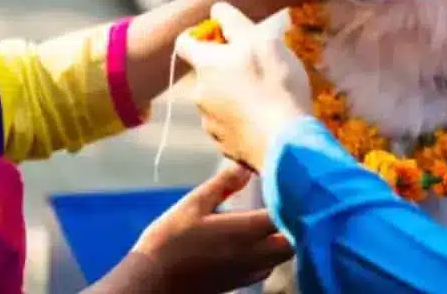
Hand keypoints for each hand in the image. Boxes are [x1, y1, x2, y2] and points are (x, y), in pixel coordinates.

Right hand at [133, 163, 292, 293]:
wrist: (152, 281)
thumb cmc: (170, 240)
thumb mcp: (194, 204)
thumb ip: (224, 184)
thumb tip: (245, 165)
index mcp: (245, 232)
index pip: (285, 216)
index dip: (291, 200)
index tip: (287, 185)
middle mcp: (253, 254)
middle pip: (291, 242)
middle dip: (293, 224)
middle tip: (282, 203)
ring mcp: (247, 272)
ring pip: (281, 257)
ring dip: (283, 240)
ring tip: (270, 219)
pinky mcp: (238, 282)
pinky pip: (265, 268)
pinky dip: (268, 255)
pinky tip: (253, 242)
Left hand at [176, 2, 311, 171]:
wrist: (286, 142)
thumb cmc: (274, 84)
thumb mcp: (260, 40)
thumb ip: (234, 21)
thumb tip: (217, 9)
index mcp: (205, 64)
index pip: (184, 41)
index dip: (201, 34)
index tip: (225, 35)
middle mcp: (199, 93)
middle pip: (206, 71)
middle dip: (226, 66)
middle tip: (258, 65)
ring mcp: (209, 122)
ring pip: (218, 98)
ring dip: (235, 93)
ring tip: (267, 95)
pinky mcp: (224, 145)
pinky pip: (229, 125)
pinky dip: (242, 119)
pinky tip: (266, 118)